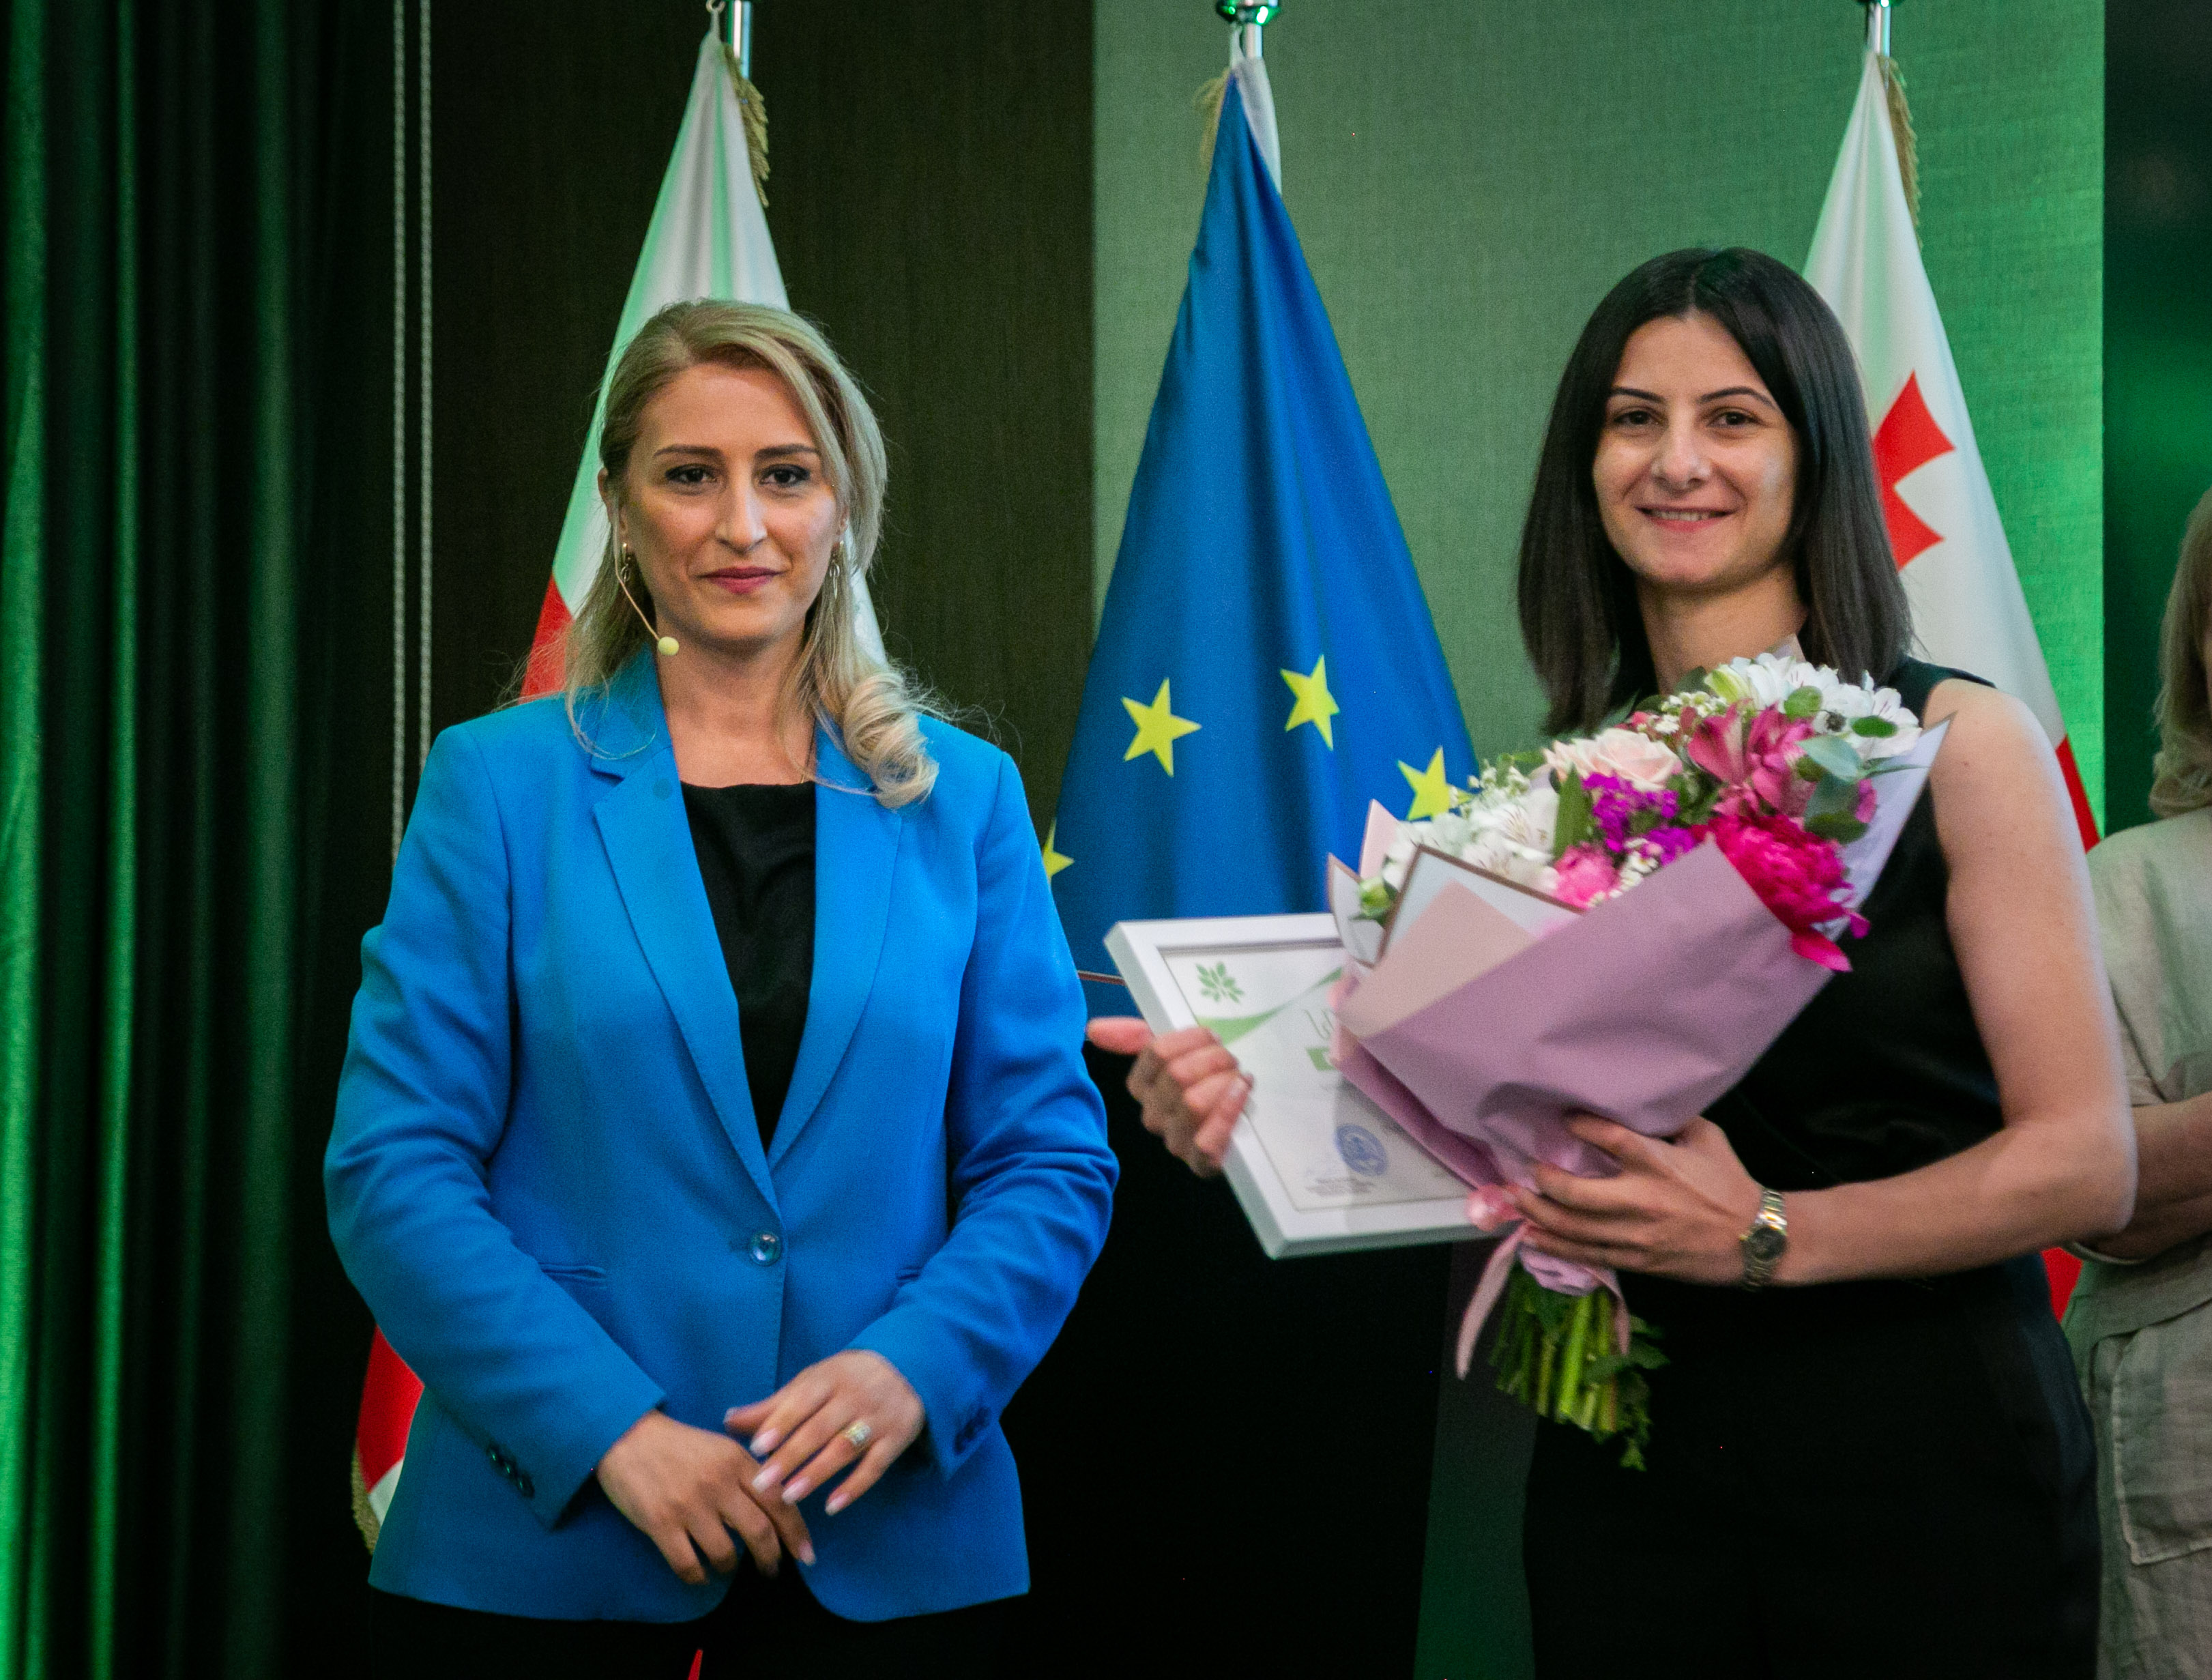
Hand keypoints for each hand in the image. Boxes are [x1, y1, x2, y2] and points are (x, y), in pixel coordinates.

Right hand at [595, 1409, 814, 1583]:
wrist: (626, 1436)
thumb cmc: (678, 1443)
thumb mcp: (721, 1446)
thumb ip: (749, 1471)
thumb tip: (779, 1503)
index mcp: (737, 1460)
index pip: (778, 1501)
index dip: (796, 1532)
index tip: (805, 1555)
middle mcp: (718, 1483)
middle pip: (759, 1532)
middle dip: (771, 1558)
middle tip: (771, 1571)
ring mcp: (689, 1505)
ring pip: (725, 1553)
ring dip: (731, 1568)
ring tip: (729, 1568)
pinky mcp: (660, 1523)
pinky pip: (688, 1564)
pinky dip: (699, 1577)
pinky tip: (701, 1575)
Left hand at [726, 1350, 923, 1516]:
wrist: (908, 1367)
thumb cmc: (845, 1379)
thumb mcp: (812, 1382)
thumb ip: (772, 1405)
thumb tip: (727, 1420)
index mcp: (829, 1379)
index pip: (802, 1402)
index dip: (780, 1424)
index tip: (757, 1448)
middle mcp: (854, 1397)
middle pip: (820, 1429)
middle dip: (791, 1457)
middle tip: (763, 1485)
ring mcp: (877, 1419)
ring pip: (845, 1448)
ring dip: (817, 1473)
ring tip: (789, 1497)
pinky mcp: (897, 1439)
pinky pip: (875, 1466)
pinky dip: (854, 1487)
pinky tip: (831, 1507)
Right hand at [1086, 1018, 1249, 1177]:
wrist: (1238, 1113)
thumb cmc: (1204, 1078)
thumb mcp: (1174, 1050)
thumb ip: (1132, 1036)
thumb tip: (1091, 1029)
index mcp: (1142, 1087)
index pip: (1157, 1053)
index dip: (1190, 1040)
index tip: (1211, 1037)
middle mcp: (1153, 1116)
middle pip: (1177, 1075)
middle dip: (1212, 1059)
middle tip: (1230, 1058)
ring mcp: (1176, 1142)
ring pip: (1192, 1103)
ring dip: (1223, 1083)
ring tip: (1238, 1077)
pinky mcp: (1201, 1164)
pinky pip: (1206, 1142)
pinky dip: (1227, 1111)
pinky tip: (1240, 1093)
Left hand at [1515, 1114, 1764, 1285]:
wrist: (1756, 1239)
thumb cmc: (1731, 1183)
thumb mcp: (1708, 1138)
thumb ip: (1672, 1119)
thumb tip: (1641, 1099)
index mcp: (1659, 1163)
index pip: (1608, 1137)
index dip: (1579, 1125)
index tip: (1561, 1118)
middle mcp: (1642, 1199)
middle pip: (1576, 1192)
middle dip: (1543, 1181)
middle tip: (1526, 1169)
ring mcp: (1636, 1235)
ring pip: (1574, 1228)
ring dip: (1538, 1214)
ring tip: (1515, 1201)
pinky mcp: (1638, 1261)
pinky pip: (1588, 1255)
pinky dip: (1556, 1246)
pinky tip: (1532, 1237)